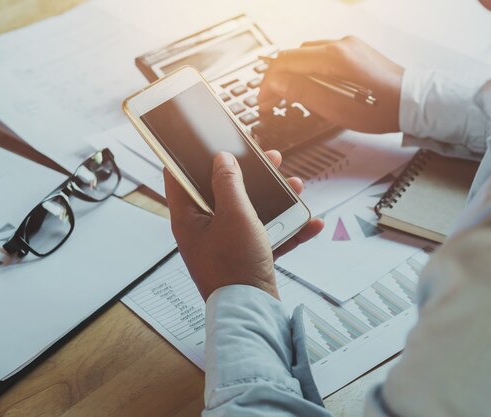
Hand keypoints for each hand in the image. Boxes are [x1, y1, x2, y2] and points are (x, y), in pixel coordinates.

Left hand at [165, 150, 323, 300]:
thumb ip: (228, 183)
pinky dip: (287, 230)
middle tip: (269, 160)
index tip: (207, 140)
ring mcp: (226, 244)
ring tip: (296, 188)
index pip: (180, 178)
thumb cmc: (235, 266)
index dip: (192, 156)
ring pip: (250, 212)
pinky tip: (310, 224)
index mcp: (188, 218)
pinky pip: (266, 236)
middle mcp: (204, 229)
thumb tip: (222, 159)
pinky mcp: (246, 257)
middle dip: (250, 175)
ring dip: (276, 200)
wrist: (252, 313)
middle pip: (224, 191)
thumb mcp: (234, 215)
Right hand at [259, 36, 404, 133]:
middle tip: (272, 101)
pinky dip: (309, 70)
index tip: (263, 99)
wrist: (413, 103)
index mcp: (333, 57)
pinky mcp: (356, 52)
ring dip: (293, 73)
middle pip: (295, 55)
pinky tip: (310, 85)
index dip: (268, 82)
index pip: (286, 61)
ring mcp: (349, 46)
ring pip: (308, 55)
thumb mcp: (335, 108)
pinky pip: (323, 56)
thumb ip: (303, 92)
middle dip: (278, 78)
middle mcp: (340, 45)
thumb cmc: (381, 108)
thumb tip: (277, 83)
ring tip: (289, 96)